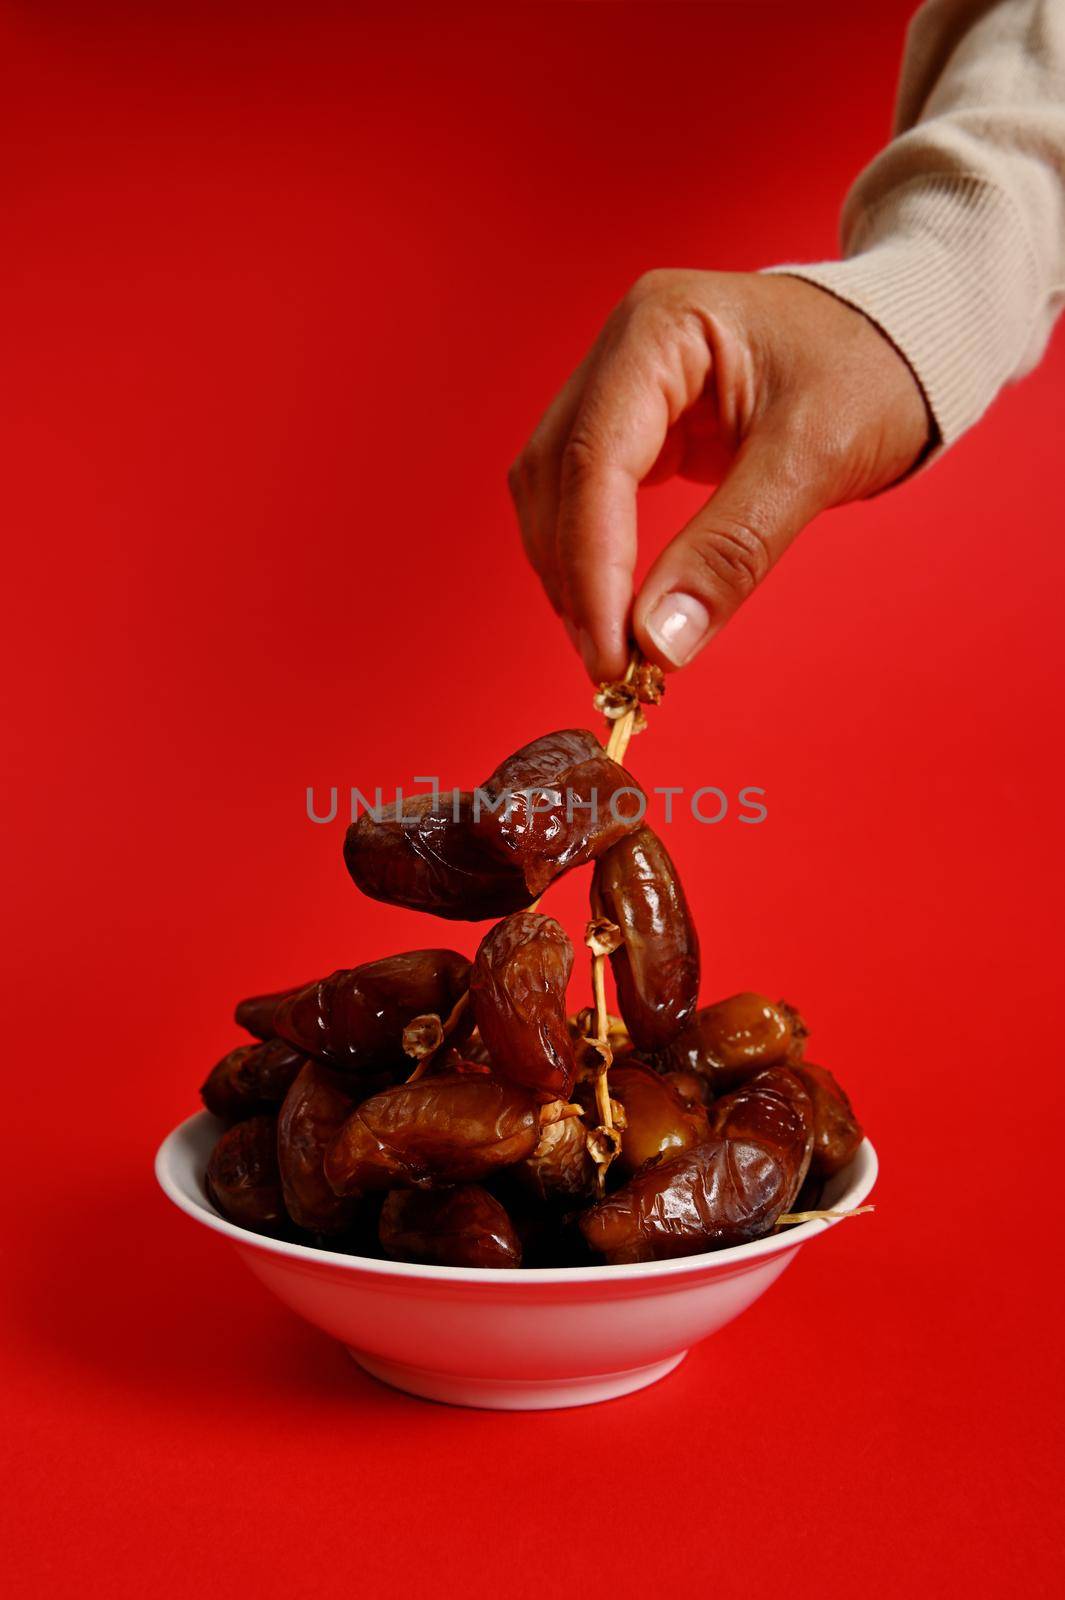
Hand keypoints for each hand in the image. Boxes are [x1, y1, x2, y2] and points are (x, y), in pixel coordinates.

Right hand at [509, 270, 931, 679]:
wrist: (904, 342)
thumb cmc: (872, 371)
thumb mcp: (814, 457)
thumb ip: (732, 550)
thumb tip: (660, 641)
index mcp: (660, 326)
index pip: (596, 461)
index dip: (594, 568)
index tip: (613, 654)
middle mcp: (622, 347)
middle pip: (557, 477)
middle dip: (578, 580)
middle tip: (614, 669)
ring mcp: (620, 384)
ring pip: (554, 492)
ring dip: (573, 576)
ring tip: (614, 650)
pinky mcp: (634, 425)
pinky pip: (583, 498)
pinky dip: (592, 559)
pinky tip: (617, 609)